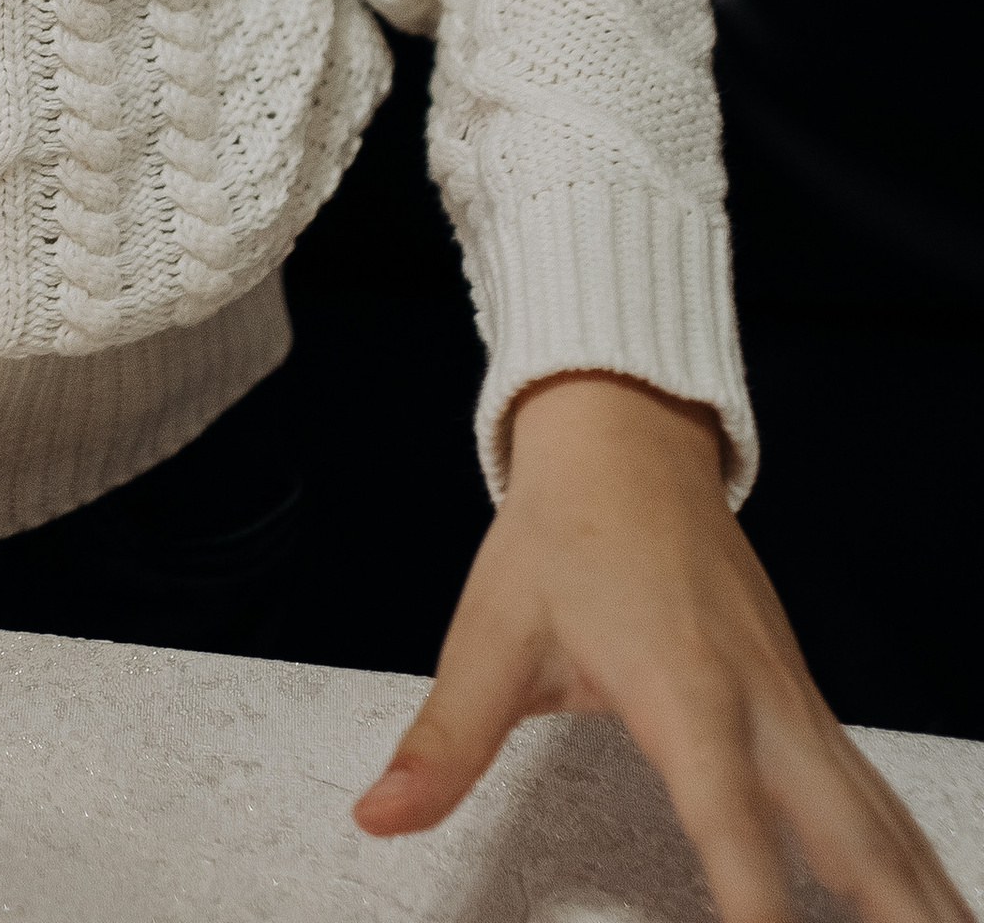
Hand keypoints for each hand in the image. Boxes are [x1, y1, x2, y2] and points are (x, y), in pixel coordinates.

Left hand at [355, 372, 970, 920]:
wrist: (625, 433)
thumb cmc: (560, 532)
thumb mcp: (491, 630)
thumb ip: (445, 739)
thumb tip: (380, 815)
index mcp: (681, 688)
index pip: (727, 820)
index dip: (754, 905)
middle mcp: (758, 700)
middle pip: (846, 828)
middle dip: (889, 911)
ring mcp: (793, 699)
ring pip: (878, 814)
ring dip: (920, 890)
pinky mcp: (805, 701)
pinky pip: (874, 792)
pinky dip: (912, 855)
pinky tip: (936, 904)